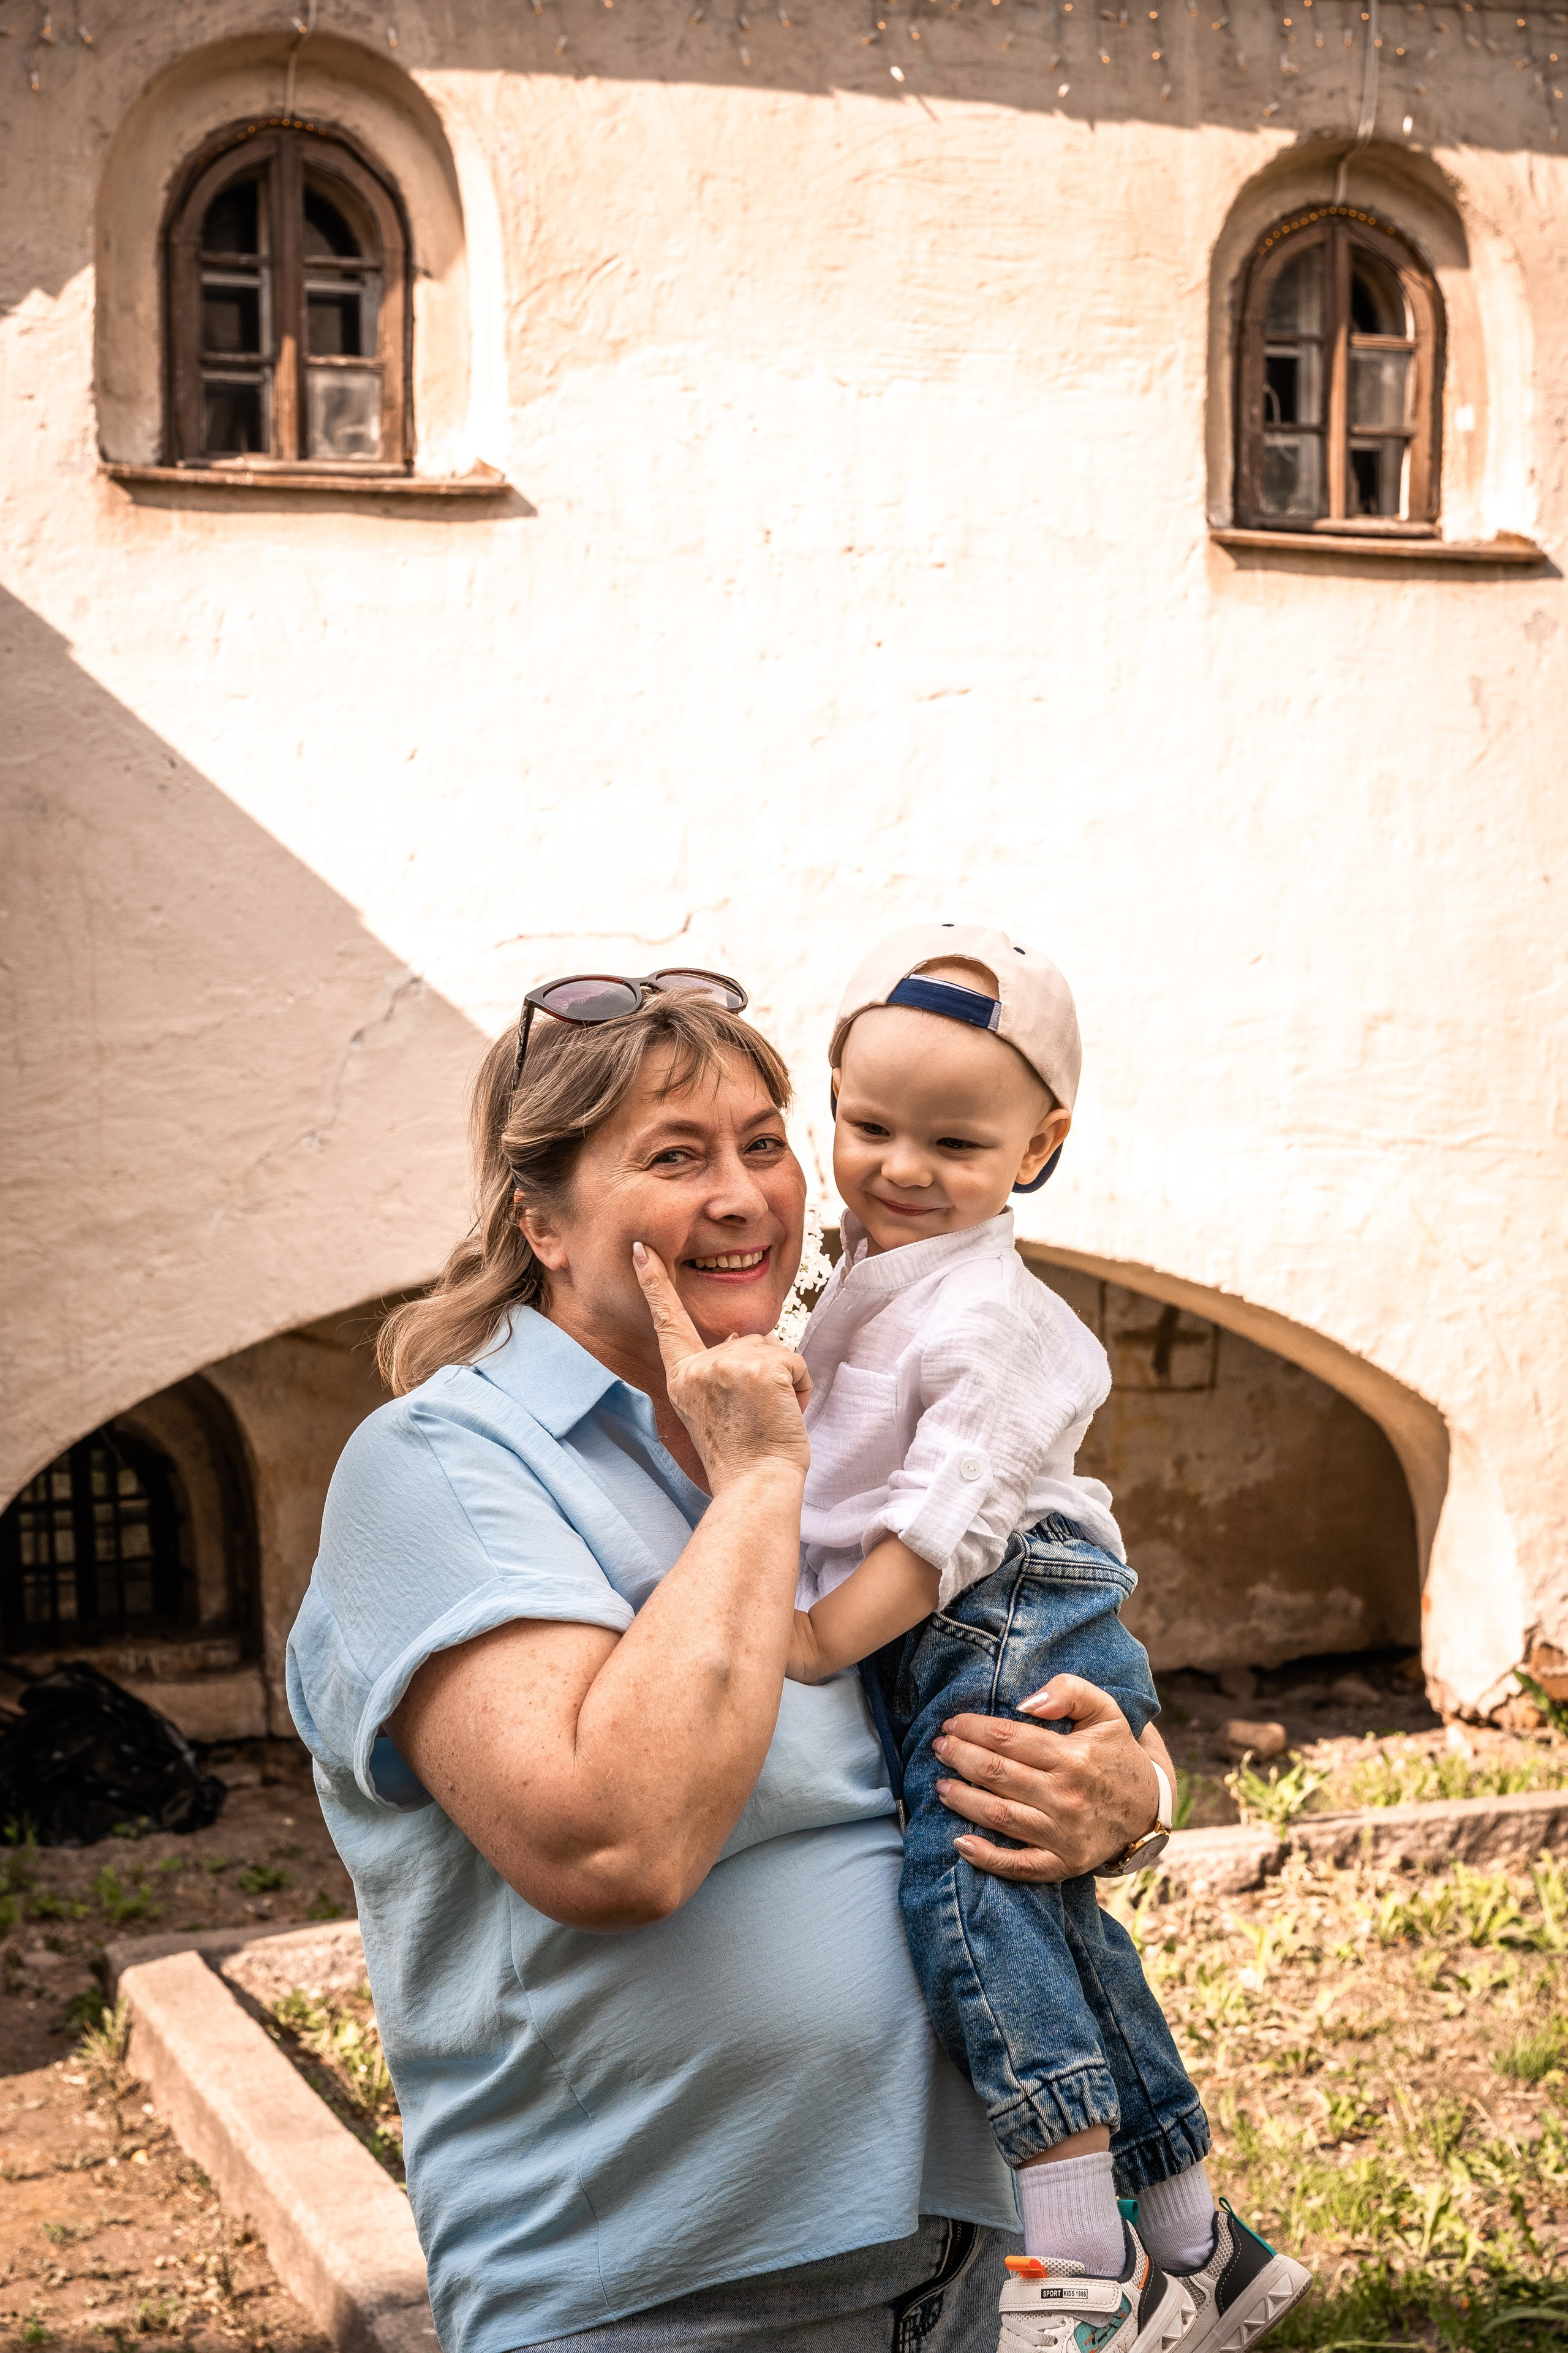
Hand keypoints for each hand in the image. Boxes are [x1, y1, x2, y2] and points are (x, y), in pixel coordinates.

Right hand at [633, 1242, 810, 1492]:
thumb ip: (717, 1373)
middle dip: (765, 1375)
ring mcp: (727, 1365)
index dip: (655, 1283)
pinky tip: (785, 1413)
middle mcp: (697, 1367)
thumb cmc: (742, 1458)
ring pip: (773, 1351)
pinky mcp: (760, 1368)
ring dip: (784, 1382)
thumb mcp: (713, 1409)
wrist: (755, 1487)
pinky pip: (795, 1362)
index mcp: (682, 1377)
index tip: (642, 1249)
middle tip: (756, 1419)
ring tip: (769, 1419)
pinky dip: (800, 1388)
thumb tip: (736, 1340)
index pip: (668, 1322)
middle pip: (746, 1342)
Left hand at [931, 1674, 1160, 1883]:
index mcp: (1074, 1756)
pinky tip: (960, 1842)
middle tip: (939, 1748)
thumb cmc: (1115, 1754)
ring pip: (999, 1816)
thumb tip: (1025, 1703)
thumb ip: (1069, 1691)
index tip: (951, 1724)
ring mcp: (1064, 1834)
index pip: (1008, 1738)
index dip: (972, 1729)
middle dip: (959, 1758)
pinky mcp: (1062, 1864)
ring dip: (961, 1800)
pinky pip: (1018, 1866)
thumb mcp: (1105, 1711)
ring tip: (940, 1785)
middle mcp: (1067, 1796)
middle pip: (997, 1774)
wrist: (1147, 1809)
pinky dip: (986, 1858)